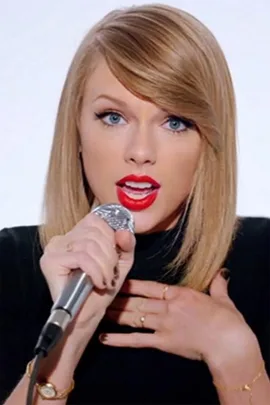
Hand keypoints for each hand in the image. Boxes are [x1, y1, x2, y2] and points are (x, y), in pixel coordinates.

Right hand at [40, 212, 135, 336]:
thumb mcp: (121, 263)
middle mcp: (62, 238)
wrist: (85, 317)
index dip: (110, 237)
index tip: (113, 257)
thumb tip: (123, 231)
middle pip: (94, 232)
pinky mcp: (51, 261)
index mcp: (76, 235)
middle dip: (110, 255)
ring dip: (104, 266)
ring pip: (89, 244)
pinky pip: (81, 257)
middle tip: (110, 273)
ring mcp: (54, 248)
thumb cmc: (100, 291)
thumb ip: (126, 244)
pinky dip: (95, 271)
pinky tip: (97, 282)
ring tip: (104, 280)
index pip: (96, 220)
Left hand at [100, 271, 254, 362]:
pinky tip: (105, 337)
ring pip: (134, 317)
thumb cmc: (226, 320)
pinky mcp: (162, 342)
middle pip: (137, 301)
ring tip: (99, 310)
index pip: (150, 286)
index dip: (132, 284)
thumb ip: (218, 284)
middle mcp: (167, 307)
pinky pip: (137, 340)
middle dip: (119, 298)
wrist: (227, 341)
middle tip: (102, 294)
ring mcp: (163, 324)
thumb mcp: (222, 299)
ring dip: (116, 314)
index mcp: (179, 294)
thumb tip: (222, 273)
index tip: (118, 279)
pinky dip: (120, 339)